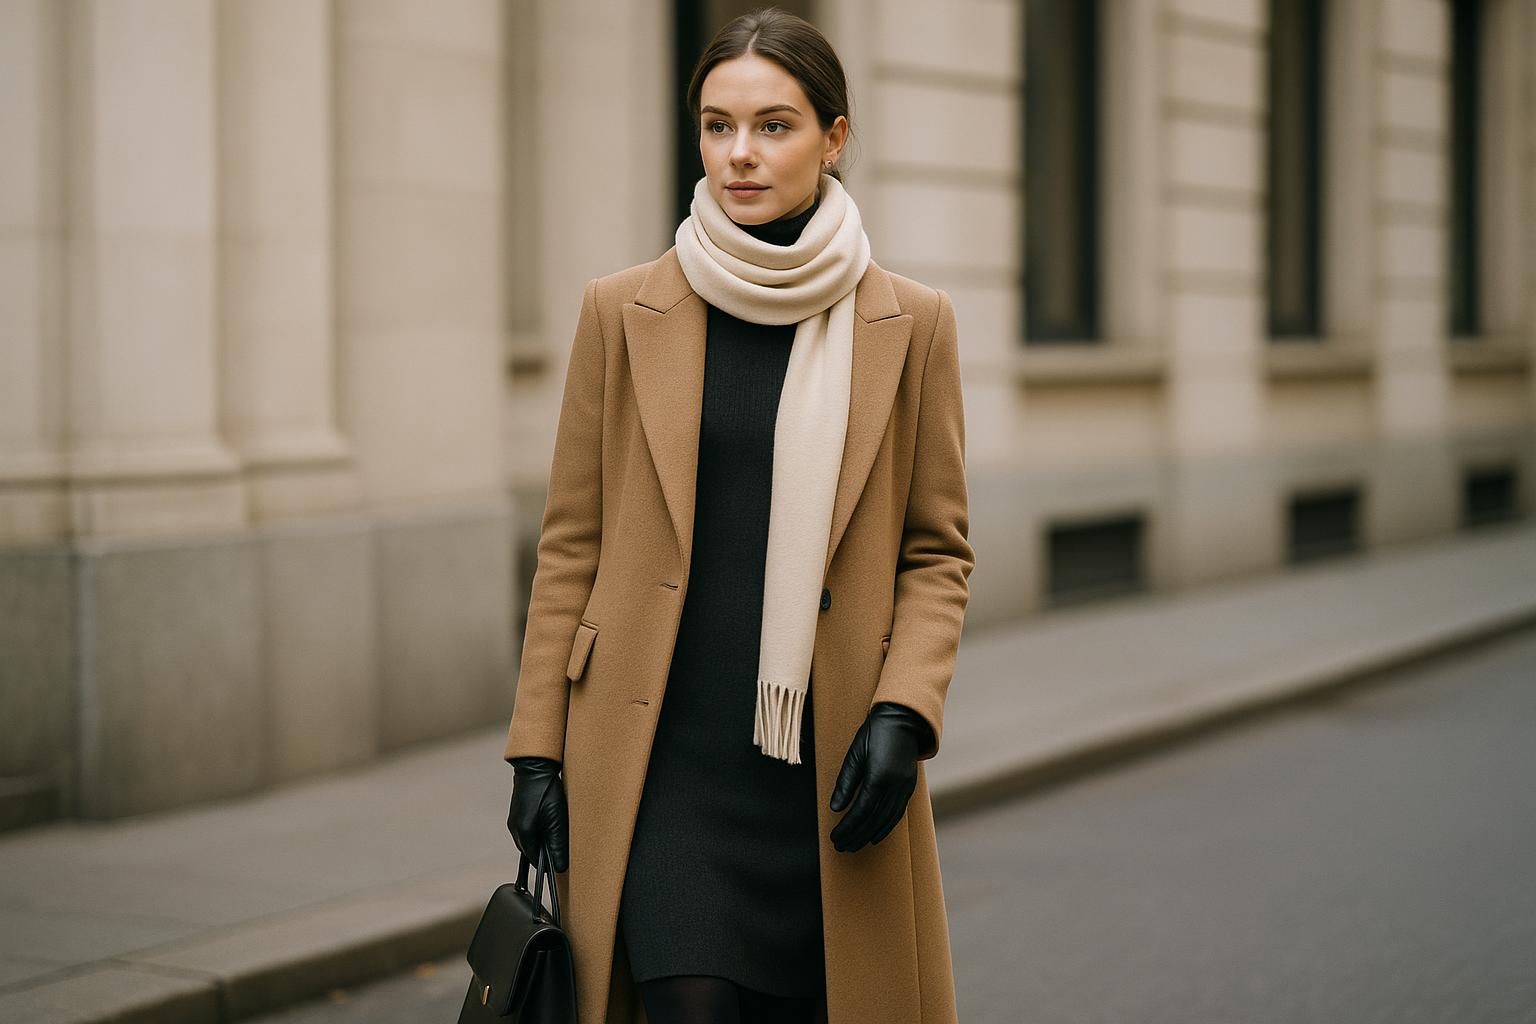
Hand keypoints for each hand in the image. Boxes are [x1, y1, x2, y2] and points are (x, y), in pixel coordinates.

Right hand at [507, 756, 569, 871]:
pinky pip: (528, 830)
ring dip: (542, 840)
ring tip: (556, 829)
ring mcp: (515, 821)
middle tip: (561, 842)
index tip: (561, 860)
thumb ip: (557, 844)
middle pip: (532, 851)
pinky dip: (538, 830)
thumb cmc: (546, 790)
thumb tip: (560, 866)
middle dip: (545, 851)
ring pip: (530, 840)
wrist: (534, 767)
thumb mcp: (557, 819)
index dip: (550, 862)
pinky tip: (548, 821)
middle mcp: (516, 830)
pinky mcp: (518, 814)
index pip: (536, 860)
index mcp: (524, 834)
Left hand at [829, 702, 934, 852]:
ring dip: (869, 835)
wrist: (902, 720)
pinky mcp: (909, 787)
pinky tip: (875, 835)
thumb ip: (846, 783)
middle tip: (841, 847)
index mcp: (879, 776)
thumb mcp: (854, 754)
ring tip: (854, 845)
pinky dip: (885, 827)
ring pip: (887, 820)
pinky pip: (897, 814)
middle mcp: (895, 786)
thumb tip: (836, 809)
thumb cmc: (874, 733)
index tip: (835, 838)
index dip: (847, 827)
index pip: (861, 811)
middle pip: (874, 820)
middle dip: (856, 836)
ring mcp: (905, 788)